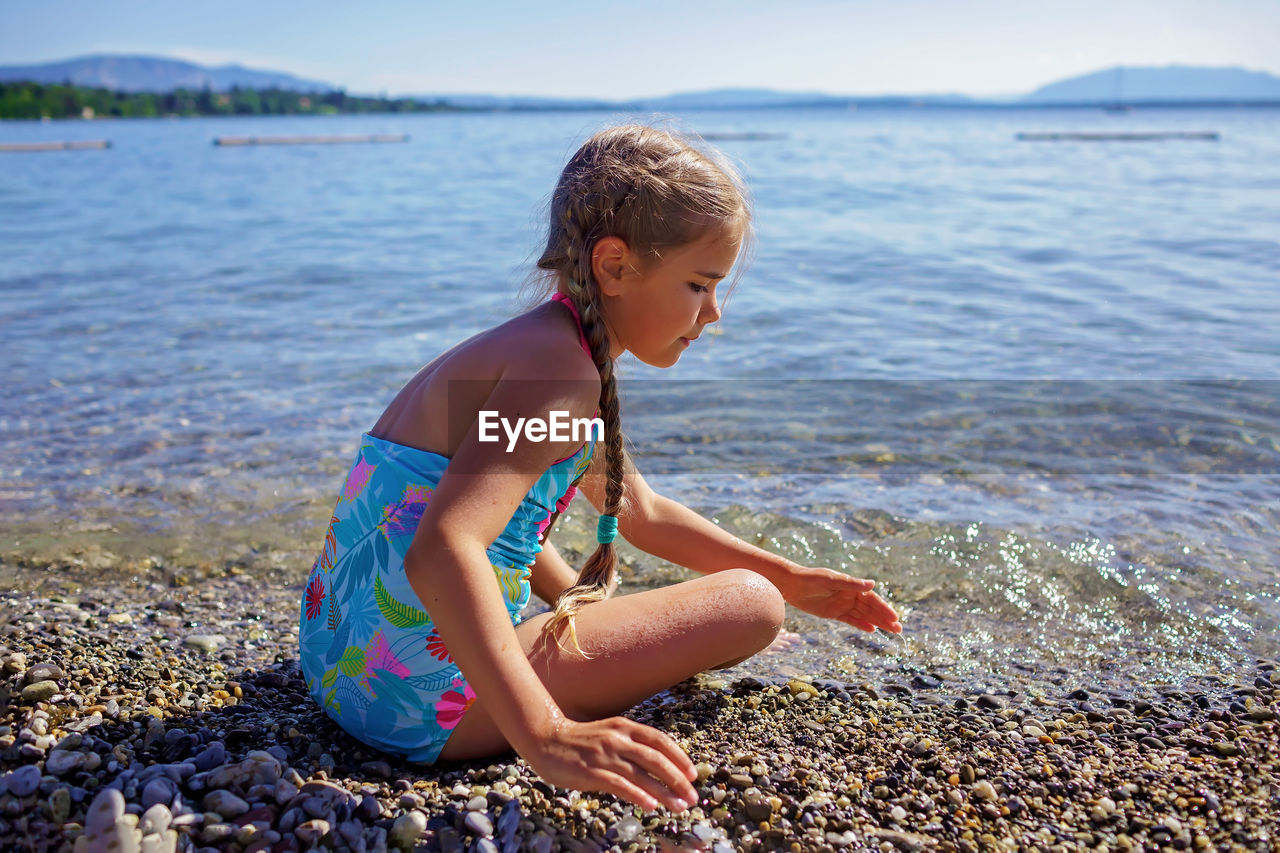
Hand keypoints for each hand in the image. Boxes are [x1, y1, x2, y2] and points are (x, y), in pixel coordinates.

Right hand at [519, 716, 698, 812]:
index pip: (659, 740)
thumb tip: (657, 766)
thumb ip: (630, 746)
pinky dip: (638, 796)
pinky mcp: (591, 772)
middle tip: (692, 797)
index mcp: (624, 727)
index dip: (679, 757)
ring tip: (679, 806)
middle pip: (656, 759)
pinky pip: (620, 785)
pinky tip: (651, 806)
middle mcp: (617, 739)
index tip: (692, 774)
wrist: (545, 739)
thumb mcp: (608, 734)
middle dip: (678, 779)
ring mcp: (604, 755)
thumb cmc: (579, 741)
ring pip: (642, 774)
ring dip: (664, 792)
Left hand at [780, 567, 901, 632]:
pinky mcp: (833, 613)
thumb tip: (873, 583)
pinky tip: (872, 630)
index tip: (895, 617)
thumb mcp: (832, 580)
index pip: (872, 599)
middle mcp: (849, 595)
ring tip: (891, 631)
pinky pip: (850, 620)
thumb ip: (852, 583)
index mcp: (851, 586)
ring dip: (877, 623)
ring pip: (863, 615)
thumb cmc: (812, 579)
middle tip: (899, 629)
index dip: (884, 608)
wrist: (792, 585)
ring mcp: (842, 604)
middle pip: (871, 609)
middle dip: (885, 618)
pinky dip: (861, 624)